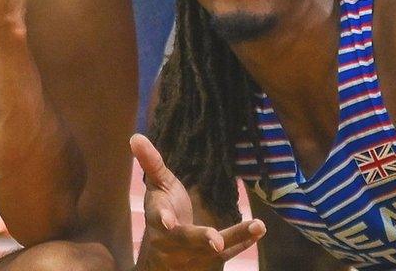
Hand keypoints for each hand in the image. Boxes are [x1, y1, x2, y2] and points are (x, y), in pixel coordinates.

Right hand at [132, 133, 263, 269]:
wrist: (163, 256)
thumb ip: (151, 164)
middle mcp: (172, 241)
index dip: (163, 220)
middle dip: (200, 239)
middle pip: (185, 240)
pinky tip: (260, 230)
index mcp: (158, 218)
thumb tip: (135, 136)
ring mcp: (192, 255)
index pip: (158, 219)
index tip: (169, 222)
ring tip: (257, 225)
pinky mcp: (209, 261)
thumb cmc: (163, 211)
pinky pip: (229, 253)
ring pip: (212, 250)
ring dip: (234, 237)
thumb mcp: (157, 187)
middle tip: (216, 240)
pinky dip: (244, 241)